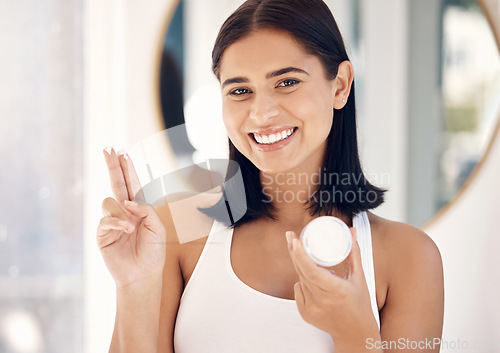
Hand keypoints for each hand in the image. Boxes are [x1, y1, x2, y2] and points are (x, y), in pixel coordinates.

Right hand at [97, 148, 165, 288]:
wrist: (142, 275)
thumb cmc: (153, 252)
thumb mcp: (157, 228)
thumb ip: (146, 210)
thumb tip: (127, 201)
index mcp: (139, 208)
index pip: (132, 184)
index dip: (127, 168)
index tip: (122, 152)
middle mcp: (125, 211)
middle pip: (116, 183)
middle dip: (113, 166)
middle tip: (108, 149)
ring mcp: (112, 221)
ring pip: (110, 201)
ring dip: (121, 210)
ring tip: (131, 226)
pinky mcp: (103, 234)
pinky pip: (105, 220)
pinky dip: (116, 222)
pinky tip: (126, 229)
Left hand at [286, 228, 379, 348]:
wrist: (354, 333)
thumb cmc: (359, 304)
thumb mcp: (359, 278)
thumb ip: (354, 253)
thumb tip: (352, 231)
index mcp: (336, 290)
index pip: (311, 271)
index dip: (300, 255)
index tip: (294, 240)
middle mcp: (321, 300)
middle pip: (301, 271)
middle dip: (294, 251)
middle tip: (291, 235)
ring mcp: (311, 308)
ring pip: (299, 279)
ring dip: (301, 266)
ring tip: (312, 260)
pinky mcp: (305, 313)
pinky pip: (298, 289)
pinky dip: (302, 281)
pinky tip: (311, 279)